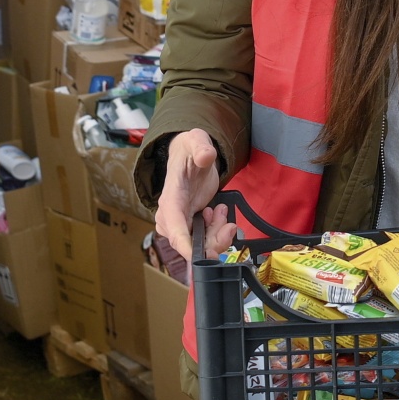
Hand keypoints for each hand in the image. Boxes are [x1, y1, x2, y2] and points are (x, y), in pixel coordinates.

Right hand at [154, 129, 236, 260]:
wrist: (190, 156)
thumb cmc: (190, 150)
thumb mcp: (195, 141)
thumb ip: (201, 147)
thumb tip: (206, 156)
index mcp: (170, 199)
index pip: (173, 226)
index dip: (184, 245)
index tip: (198, 258)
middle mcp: (171, 216)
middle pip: (188, 243)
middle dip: (212, 241)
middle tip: (228, 225)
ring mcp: (180, 223)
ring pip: (199, 245)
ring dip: (217, 235)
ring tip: (222, 211)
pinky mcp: (191, 226)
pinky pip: (205, 240)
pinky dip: (218, 233)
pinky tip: (220, 214)